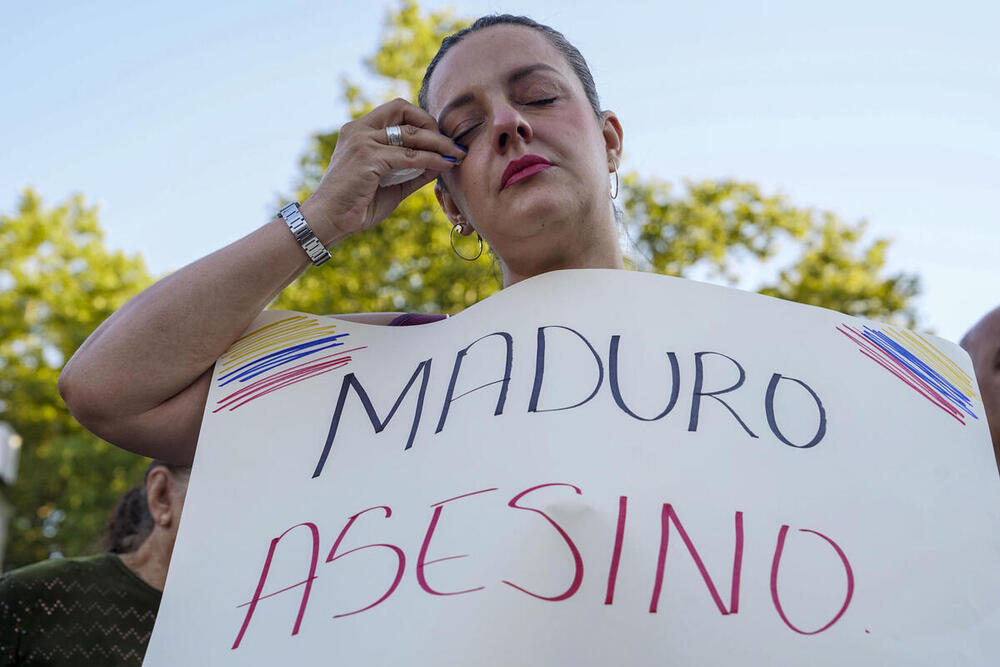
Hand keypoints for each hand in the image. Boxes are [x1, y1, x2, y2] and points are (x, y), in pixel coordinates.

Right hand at [301, 98, 466, 243]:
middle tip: (451, 145)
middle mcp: (358, 129)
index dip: (421, 119)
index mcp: (359, 130)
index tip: (440, 138)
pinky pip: (409, 156)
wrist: (328, 221)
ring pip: (410, 133)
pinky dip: (431, 160)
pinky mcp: (367, 158)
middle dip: (432, 124)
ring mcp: (361, 141)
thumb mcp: (391, 184)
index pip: (396, 109)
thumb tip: (441, 162)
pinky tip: (444, 166)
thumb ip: (413, 171)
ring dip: (439, 143)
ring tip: (457, 155)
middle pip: (403, 110)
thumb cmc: (357, 205)